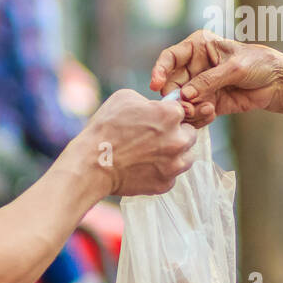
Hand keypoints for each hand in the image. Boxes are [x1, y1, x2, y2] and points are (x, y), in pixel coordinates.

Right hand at [79, 90, 196, 195]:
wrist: (92, 164)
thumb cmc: (105, 128)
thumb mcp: (125, 98)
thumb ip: (149, 101)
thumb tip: (157, 107)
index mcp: (171, 116)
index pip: (181, 111)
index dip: (168, 115)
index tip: (157, 120)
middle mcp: (179, 140)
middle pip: (190, 135)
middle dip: (177, 135)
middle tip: (157, 138)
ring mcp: (174, 165)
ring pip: (186, 158)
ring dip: (174, 156)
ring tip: (152, 155)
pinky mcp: (165, 184)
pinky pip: (171, 176)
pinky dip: (161, 173)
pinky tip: (144, 168)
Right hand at [149, 30, 282, 125]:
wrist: (278, 83)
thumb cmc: (258, 64)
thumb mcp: (234, 68)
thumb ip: (208, 80)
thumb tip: (185, 95)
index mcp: (198, 47)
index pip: (170, 57)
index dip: (160, 70)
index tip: (156, 84)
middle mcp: (195, 66)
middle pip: (172, 83)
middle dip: (175, 96)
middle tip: (185, 106)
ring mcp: (200, 86)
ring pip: (181, 101)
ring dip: (188, 108)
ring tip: (205, 109)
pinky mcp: (208, 103)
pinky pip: (194, 113)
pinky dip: (198, 116)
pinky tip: (211, 113)